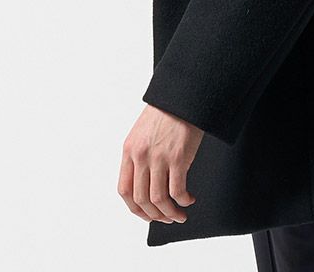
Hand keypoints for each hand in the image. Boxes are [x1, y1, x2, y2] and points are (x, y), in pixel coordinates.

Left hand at [118, 104, 203, 222]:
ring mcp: (158, 157)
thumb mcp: (143, 132)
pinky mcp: (177, 157)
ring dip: (170, 213)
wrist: (183, 96)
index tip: (147, 214)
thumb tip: (147, 182)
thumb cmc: (167, 112)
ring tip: (180, 214)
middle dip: (155, 215)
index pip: (124, 190)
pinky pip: (177, 190)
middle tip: (167, 218)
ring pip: (159, 199)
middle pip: (141, 199)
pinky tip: (189, 199)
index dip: (135, 209)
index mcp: (129, 150)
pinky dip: (183, 201)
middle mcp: (140, 156)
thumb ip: (140, 155)